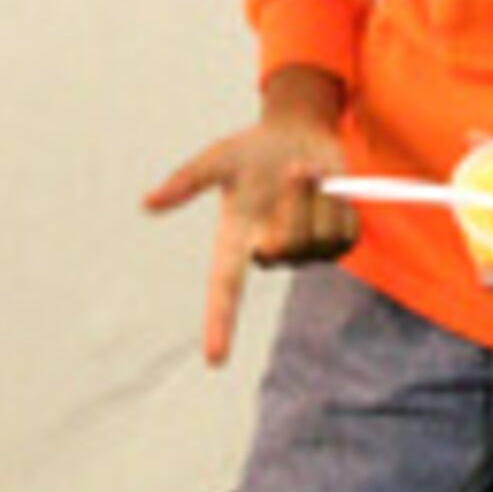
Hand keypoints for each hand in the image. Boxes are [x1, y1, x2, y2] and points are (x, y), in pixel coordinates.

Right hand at [145, 73, 351, 366]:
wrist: (302, 133)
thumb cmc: (254, 148)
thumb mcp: (219, 158)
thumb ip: (186, 182)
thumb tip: (147, 203)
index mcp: (234, 241)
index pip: (225, 292)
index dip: (220, 325)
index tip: (215, 358)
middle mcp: (268, 254)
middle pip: (289, 246)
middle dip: (297, 199)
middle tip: (296, 167)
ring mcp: (306, 253)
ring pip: (321, 238)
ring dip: (320, 195)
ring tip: (309, 170)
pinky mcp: (337, 244)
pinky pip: (345, 233)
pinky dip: (342, 202)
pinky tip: (330, 186)